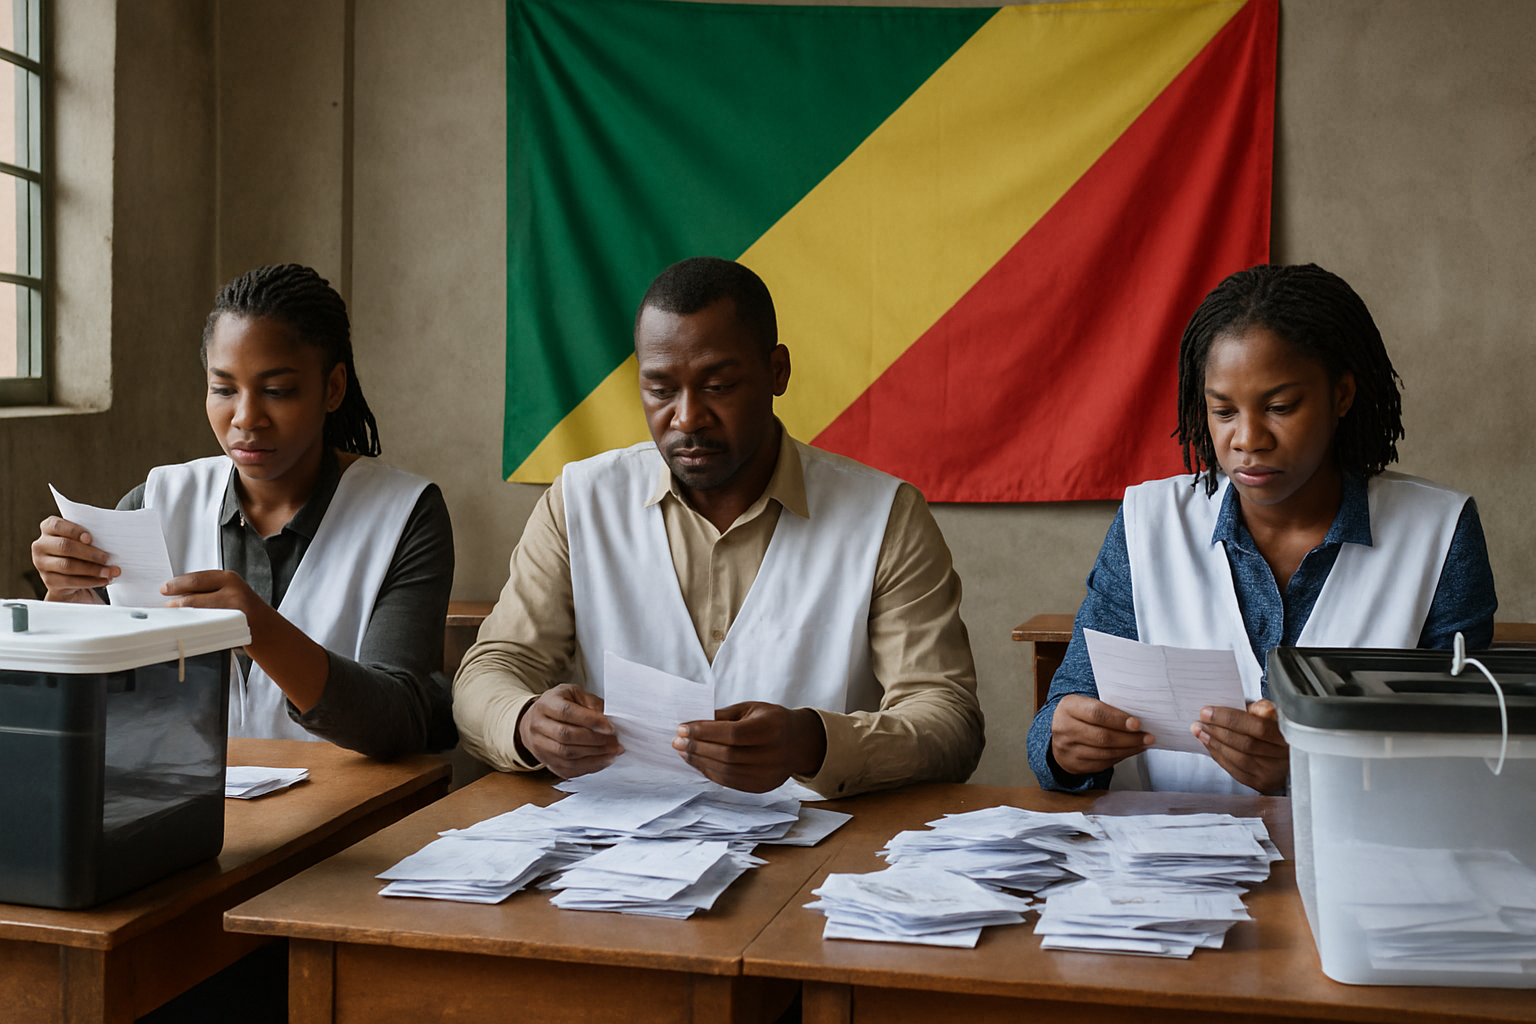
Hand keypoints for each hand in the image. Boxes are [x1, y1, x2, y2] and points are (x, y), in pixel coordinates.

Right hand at [31, 517, 115, 602]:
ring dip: (92, 569)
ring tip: (109, 571)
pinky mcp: (49, 580)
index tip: (90, 538)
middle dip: (89, 553)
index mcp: (48, 529)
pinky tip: (103, 580)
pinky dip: (90, 581)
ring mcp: (41, 564)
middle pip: (64, 546)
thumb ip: (87, 538)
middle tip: (107, 558)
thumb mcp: (81, 541)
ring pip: (67, 565)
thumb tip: (108, 545)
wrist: (69, 578)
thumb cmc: (79, 551)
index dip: (74, 531)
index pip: (56, 525)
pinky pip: (70, 581)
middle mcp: (40, 545)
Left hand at [161, 570, 268, 628]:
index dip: (177, 584)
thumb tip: (179, 590)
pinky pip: (205, 627)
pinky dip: (194, 627)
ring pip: (196, 613)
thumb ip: (210, 588)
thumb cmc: (247, 610)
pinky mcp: (231, 629)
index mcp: (230, 579)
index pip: (196, 579)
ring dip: (183, 616)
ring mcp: (232, 611)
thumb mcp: (232, 590)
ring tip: (177, 617)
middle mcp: (232, 593)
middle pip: (192, 597)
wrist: (267, 628)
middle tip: (169, 606)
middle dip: (177, 603)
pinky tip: (189, 627)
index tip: (166, 588)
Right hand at [517, 684, 621, 777]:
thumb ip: (591, 703)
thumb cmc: (559, 705)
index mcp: (546, 704)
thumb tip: (608, 719)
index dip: (590, 721)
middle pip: (566, 736)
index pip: (567, 712)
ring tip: (613, 752)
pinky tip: (602, 761)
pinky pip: (567, 769)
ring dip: (594, 756)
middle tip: (615, 741)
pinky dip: (588, 767)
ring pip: (566, 755)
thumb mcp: (575, 694)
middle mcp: (537, 725)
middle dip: (595, 740)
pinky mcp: (546, 762)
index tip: (610, 728)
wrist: (536, 721)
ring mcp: (539, 746)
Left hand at [672, 702, 826, 792]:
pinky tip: (697, 762)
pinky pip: (730, 782)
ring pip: (726, 771)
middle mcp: (772, 754)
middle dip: (697, 747)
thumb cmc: (771, 721)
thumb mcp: (751, 709)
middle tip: (677, 740)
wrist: (798, 743)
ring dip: (699, 761)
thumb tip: (693, 723)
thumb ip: (724, 716)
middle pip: (727, 754)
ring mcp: (768, 774)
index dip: (704, 732)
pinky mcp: (762, 787)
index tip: (682, 728)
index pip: (732, 734)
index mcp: (771, 728)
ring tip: (683, 751)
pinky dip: (710, 772)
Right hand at [1049, 694, 1154, 776]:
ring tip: (1143, 744)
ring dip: (1129, 749)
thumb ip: (1105, 708)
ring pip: (1105, 753)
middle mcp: (1064, 729)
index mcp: (1068, 707)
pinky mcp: (1074, 765)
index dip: (1118, 719)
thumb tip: (1135, 718)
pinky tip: (1130, 751)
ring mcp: (1067, 749)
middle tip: (1147, 736)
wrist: (1059, 733)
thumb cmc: (1079, 715)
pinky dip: (1120, 757)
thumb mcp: (1085, 703)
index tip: (1137, 723)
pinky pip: (1103, 763)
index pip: (1096, 714)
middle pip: (1102, 737)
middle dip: (1129, 738)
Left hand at [1192, 699, 1288, 793]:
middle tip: (1200, 723)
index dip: (1230, 719)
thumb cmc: (1273, 731)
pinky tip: (1211, 746)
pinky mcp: (1262, 782)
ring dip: (1215, 745)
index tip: (1208, 712)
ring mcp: (1272, 772)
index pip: (1259, 727)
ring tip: (1201, 733)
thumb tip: (1261, 708)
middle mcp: (1283, 756)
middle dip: (1218, 732)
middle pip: (1246, 744)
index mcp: (1287, 736)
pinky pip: (1236, 771)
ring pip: (1240, 759)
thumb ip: (1263, 709)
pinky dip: (1220, 757)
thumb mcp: (1270, 715)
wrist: (1283, 755)